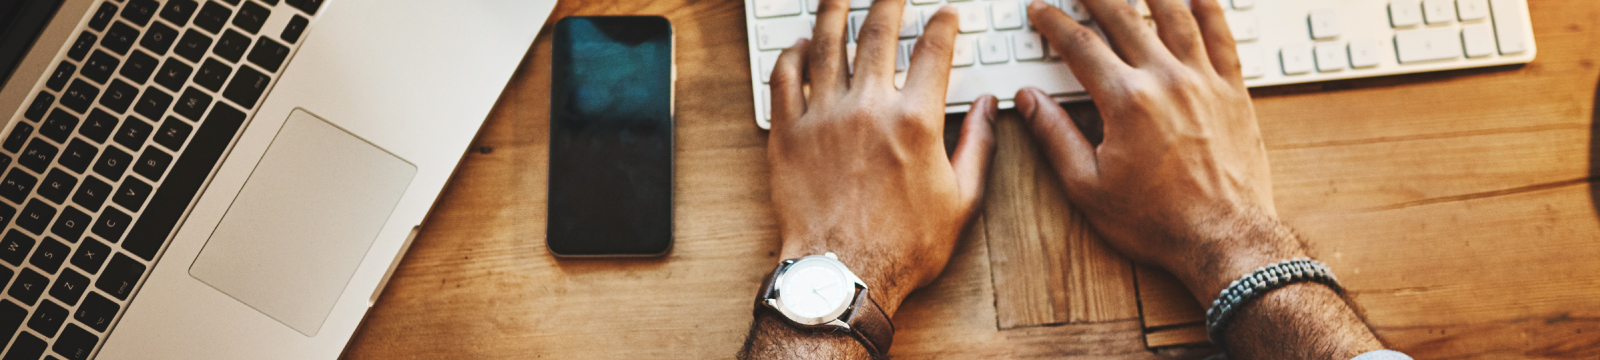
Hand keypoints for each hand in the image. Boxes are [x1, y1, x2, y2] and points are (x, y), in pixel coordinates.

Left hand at [766, 0, 997, 315]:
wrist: (844, 275)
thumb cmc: (903, 247)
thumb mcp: (962, 200)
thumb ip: (977, 145)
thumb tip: (988, 107)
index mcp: (915, 120)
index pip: (934, 50)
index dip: (943, 24)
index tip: (945, 14)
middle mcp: (867, 108)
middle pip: (877, 32)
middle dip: (888, 1)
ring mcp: (823, 117)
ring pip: (825, 44)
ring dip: (833, 11)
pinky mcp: (788, 134)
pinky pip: (785, 79)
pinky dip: (791, 55)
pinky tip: (799, 45)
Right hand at [1018, 0, 1303, 301]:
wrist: (1223, 239)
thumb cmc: (1157, 221)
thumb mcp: (1087, 186)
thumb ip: (1055, 136)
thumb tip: (1028, 101)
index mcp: (1126, 101)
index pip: (1080, 45)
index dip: (1054, 23)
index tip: (1041, 11)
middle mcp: (1167, 81)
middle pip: (1125, 18)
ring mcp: (1204, 82)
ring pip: (1175, 15)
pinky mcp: (1233, 93)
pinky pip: (1222, 37)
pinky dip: (1208, 10)